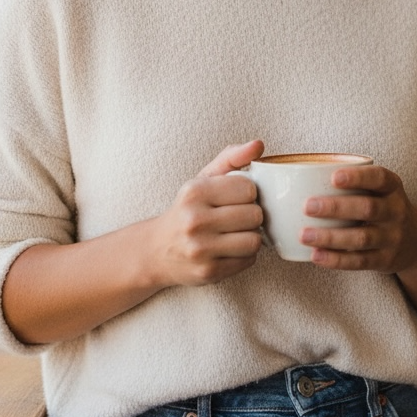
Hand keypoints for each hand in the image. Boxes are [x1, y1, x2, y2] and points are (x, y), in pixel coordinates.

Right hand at [150, 140, 264, 287]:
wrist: (157, 250)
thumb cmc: (188, 209)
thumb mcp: (204, 178)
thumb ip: (232, 157)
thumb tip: (259, 144)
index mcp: (194, 192)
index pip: (248, 188)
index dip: (248, 192)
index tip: (237, 197)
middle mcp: (194, 220)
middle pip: (254, 215)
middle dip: (251, 215)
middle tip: (237, 217)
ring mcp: (200, 249)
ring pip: (254, 240)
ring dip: (251, 236)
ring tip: (236, 233)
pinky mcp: (208, 273)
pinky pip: (248, 261)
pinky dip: (245, 255)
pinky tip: (229, 249)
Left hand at [299, 164, 416, 272]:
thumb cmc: (384, 207)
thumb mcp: (381, 191)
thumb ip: (354, 184)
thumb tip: (302, 178)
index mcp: (393, 188)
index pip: (379, 178)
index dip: (358, 177)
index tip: (333, 177)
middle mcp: (396, 211)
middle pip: (367, 208)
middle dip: (336, 207)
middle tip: (308, 206)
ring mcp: (392, 238)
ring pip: (361, 238)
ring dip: (330, 237)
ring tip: (304, 235)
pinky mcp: (385, 260)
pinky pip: (359, 261)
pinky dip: (336, 260)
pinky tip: (315, 255)